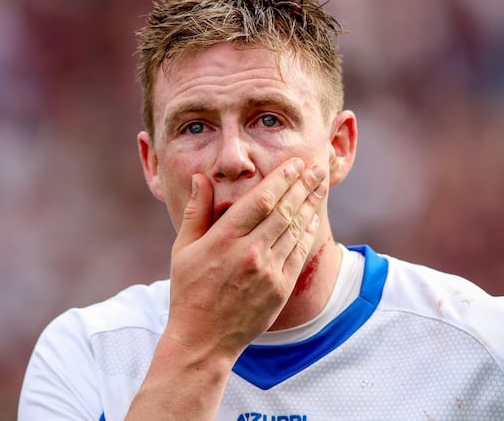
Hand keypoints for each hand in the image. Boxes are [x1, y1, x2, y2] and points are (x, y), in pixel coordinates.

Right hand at [164, 157, 326, 360]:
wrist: (204, 339)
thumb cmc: (189, 291)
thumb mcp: (183, 249)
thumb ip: (196, 212)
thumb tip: (201, 178)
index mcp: (224, 240)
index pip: (260, 200)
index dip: (281, 178)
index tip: (294, 163)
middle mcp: (249, 253)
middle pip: (284, 210)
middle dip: (303, 185)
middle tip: (317, 167)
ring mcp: (268, 272)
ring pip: (295, 230)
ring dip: (310, 205)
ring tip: (320, 186)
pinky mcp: (280, 289)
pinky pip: (298, 254)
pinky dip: (308, 233)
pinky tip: (313, 219)